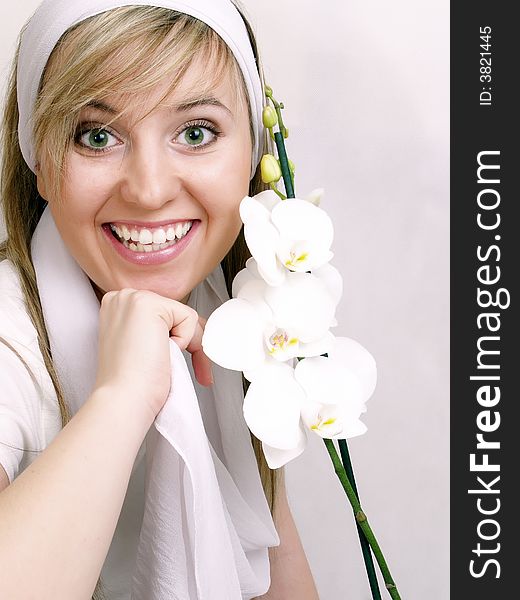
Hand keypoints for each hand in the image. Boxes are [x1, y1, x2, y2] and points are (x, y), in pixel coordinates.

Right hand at [94, 289, 212, 417]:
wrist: (123, 400)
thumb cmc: (131, 384)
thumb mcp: (143, 347)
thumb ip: (156, 331)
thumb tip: (188, 328)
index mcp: (119, 309)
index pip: (165, 315)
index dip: (176, 339)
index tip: (171, 361)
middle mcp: (123, 298)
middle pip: (176, 314)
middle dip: (188, 342)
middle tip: (175, 367)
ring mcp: (133, 298)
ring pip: (185, 316)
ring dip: (187, 345)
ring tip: (163, 363)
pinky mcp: (148, 304)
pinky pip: (189, 318)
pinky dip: (184, 341)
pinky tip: (161, 353)